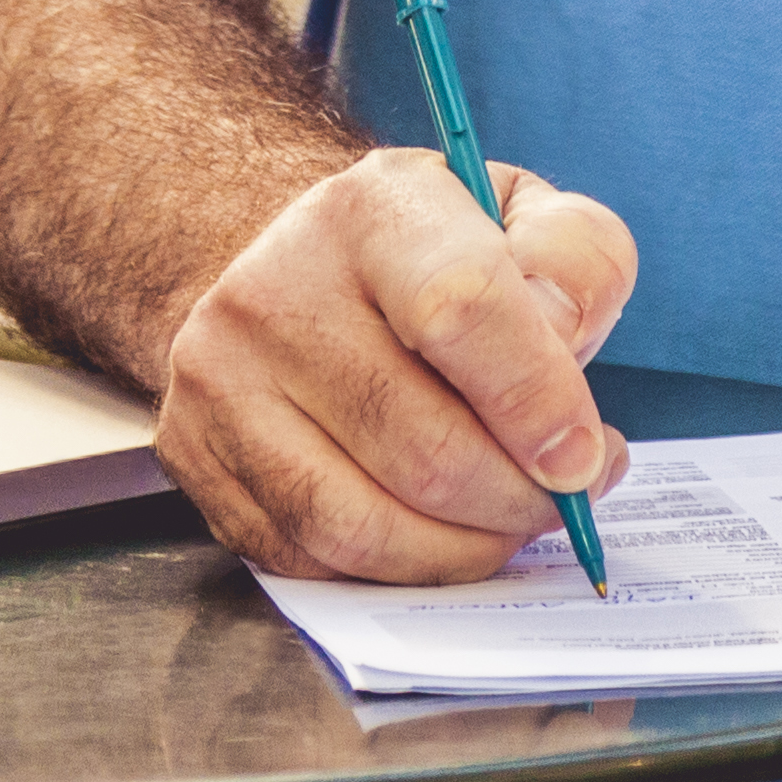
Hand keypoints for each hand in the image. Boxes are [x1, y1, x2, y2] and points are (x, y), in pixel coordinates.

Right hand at [154, 150, 633, 583]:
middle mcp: (273, 288)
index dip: (538, 401)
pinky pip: (311, 560)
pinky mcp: (193, 454)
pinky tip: (436, 531)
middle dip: (519, 498)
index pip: (459, 308)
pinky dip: (395, 570)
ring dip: (462, 549)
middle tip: (565, 497)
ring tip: (507, 520)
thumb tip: (564, 337)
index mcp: (370, 211)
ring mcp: (218, 378)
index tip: (587, 455)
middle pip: (421, 446)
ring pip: (362, 525)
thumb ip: (575, 260)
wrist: (292, 272)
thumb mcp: (522, 217)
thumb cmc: (430, 260)